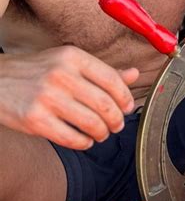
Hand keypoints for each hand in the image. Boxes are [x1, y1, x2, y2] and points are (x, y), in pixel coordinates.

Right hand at [0, 46, 138, 149]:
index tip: (127, 107)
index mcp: (73, 57)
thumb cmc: (37, 71)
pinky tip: (84, 140)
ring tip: (101, 134)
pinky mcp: (35, 120)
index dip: (125, 97)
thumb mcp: (68, 62)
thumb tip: (134, 74)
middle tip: (116, 125)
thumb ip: (102, 71)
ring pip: (91, 123)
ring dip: (102, 133)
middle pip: (105, 104)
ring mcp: (47, 98)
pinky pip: (71, 138)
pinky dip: (84, 143)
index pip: (112, 79)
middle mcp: (61, 75)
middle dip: (116, 120)